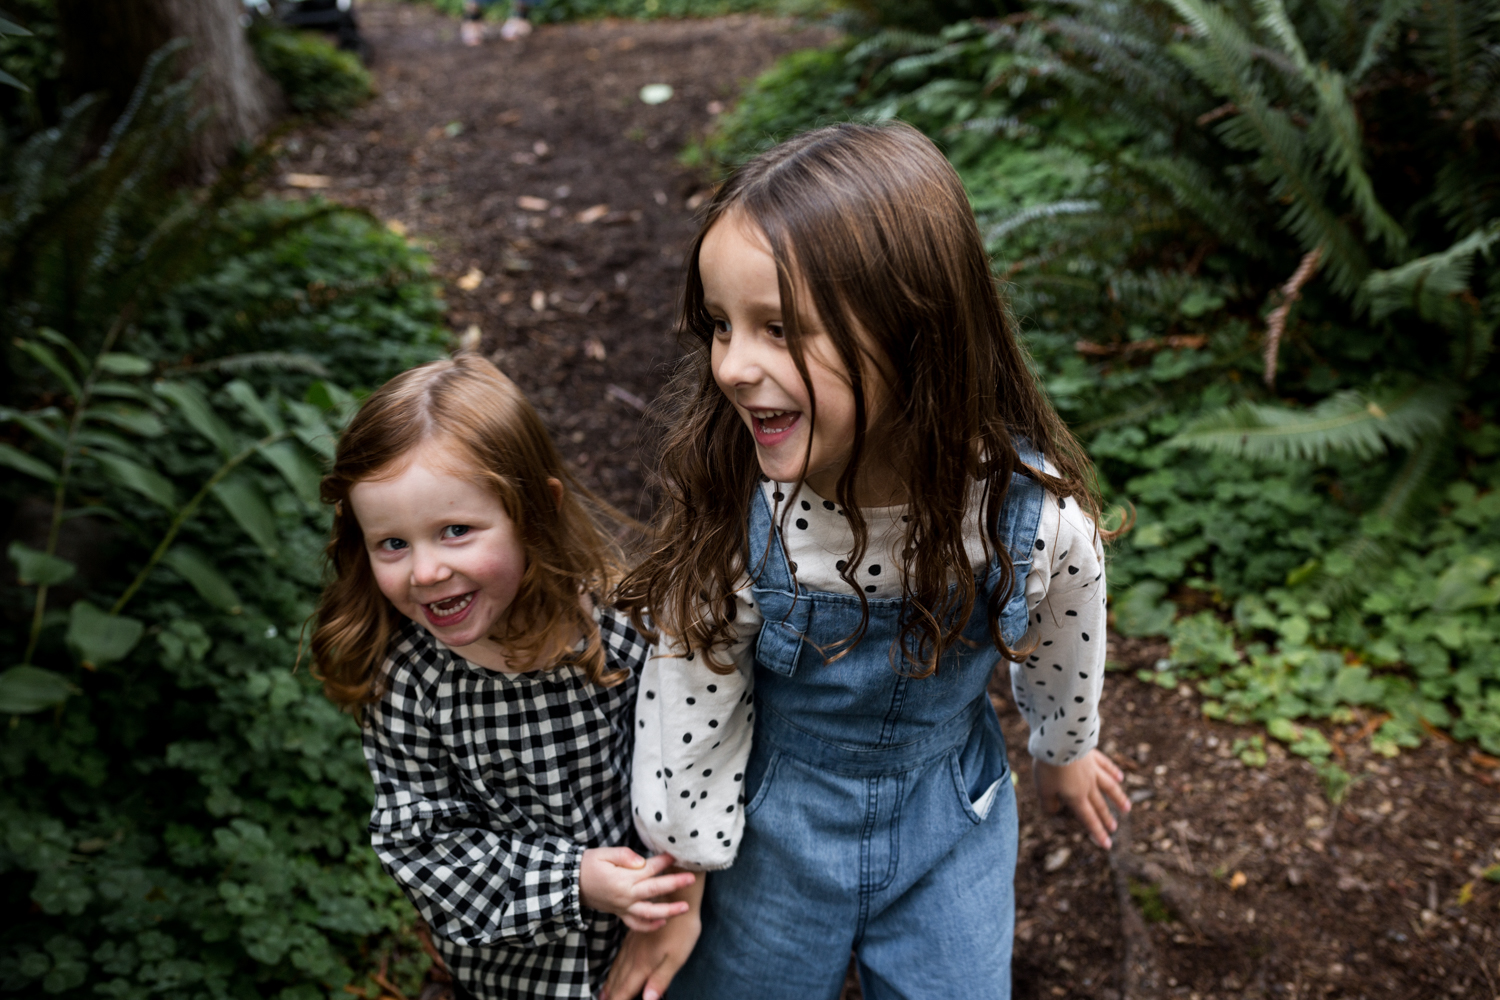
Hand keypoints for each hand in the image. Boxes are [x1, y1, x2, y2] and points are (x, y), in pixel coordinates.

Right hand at [580, 848, 696, 931]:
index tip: (676, 855)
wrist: (571, 883)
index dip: (664, 862)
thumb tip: (641, 861)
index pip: (649, 868)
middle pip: (655, 889)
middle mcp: (626, 894)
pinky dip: (650, 925)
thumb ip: (623, 855)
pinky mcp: (620, 913)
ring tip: (685, 908)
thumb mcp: (603, 853)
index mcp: (623, 877)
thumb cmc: (588, 865)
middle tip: (691, 879)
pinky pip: (636, 924)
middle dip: (674, 884)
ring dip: (668, 910)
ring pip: (649, 912)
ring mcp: (623, 906)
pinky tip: (663, 922)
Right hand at [601, 873, 703, 999]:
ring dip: (610, 981)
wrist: (678, 897)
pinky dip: (615, 965)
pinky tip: (615, 966)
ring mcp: (633, 944)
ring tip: (603, 993)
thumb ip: (660, 979)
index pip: (626, 988)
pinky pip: (621, 954)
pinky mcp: (636, 935)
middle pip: (619, 979)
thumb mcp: (676, 958)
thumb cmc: (682, 930)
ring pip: (618, 967)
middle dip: (611, 993)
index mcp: (643, 963)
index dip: (618, 999)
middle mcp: (634, 955)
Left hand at [1033, 748, 1130, 848]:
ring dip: (1118, 798)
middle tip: (1114, 829)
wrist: (1059, 740)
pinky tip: (1120, 777)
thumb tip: (1054, 811)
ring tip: (1127, 808)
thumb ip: (1049, 804)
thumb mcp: (1043, 789)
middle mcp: (1088, 786)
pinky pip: (1106, 766)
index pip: (1088, 819)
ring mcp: (1093, 770)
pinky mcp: (1093, 756)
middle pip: (1099, 805)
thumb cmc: (1049, 767)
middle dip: (1106, 819)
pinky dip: (1114, 772)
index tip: (1107, 845)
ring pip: (1109, 787)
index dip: (1098, 833)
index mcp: (1076, 797)